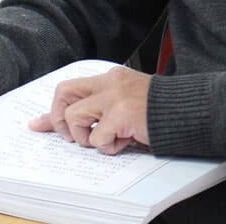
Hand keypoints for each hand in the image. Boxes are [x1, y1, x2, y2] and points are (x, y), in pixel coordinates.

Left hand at [29, 67, 150, 154]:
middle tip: (73, 136)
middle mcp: (110, 82)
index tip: (38, 125)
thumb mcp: (125, 101)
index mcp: (111, 78)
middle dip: (58, 119)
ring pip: (73, 117)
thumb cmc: (159, 110)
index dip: (51, 110)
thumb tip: (71, 123)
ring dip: (84, 137)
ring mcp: (114, 97)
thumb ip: (99, 107)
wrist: (187, 111)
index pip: (71, 88)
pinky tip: (125, 142)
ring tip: (106, 140)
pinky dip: (108, 147)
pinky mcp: (121, 114)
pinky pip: (97, 139)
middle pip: (63, 93)